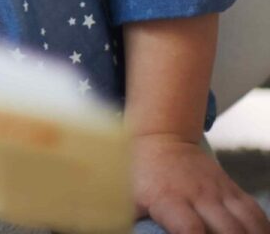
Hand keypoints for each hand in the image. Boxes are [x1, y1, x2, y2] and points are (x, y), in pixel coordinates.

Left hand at [133, 133, 269, 233]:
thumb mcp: (125, 195)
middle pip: (227, 230)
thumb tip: (110, 226)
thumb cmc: (137, 173)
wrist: (159, 140)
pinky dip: (260, 228)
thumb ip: (124, 218)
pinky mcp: (231, 189)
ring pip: (247, 222)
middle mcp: (198, 195)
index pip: (189, 228)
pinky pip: (254, 212)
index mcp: (167, 199)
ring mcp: (218, 191)